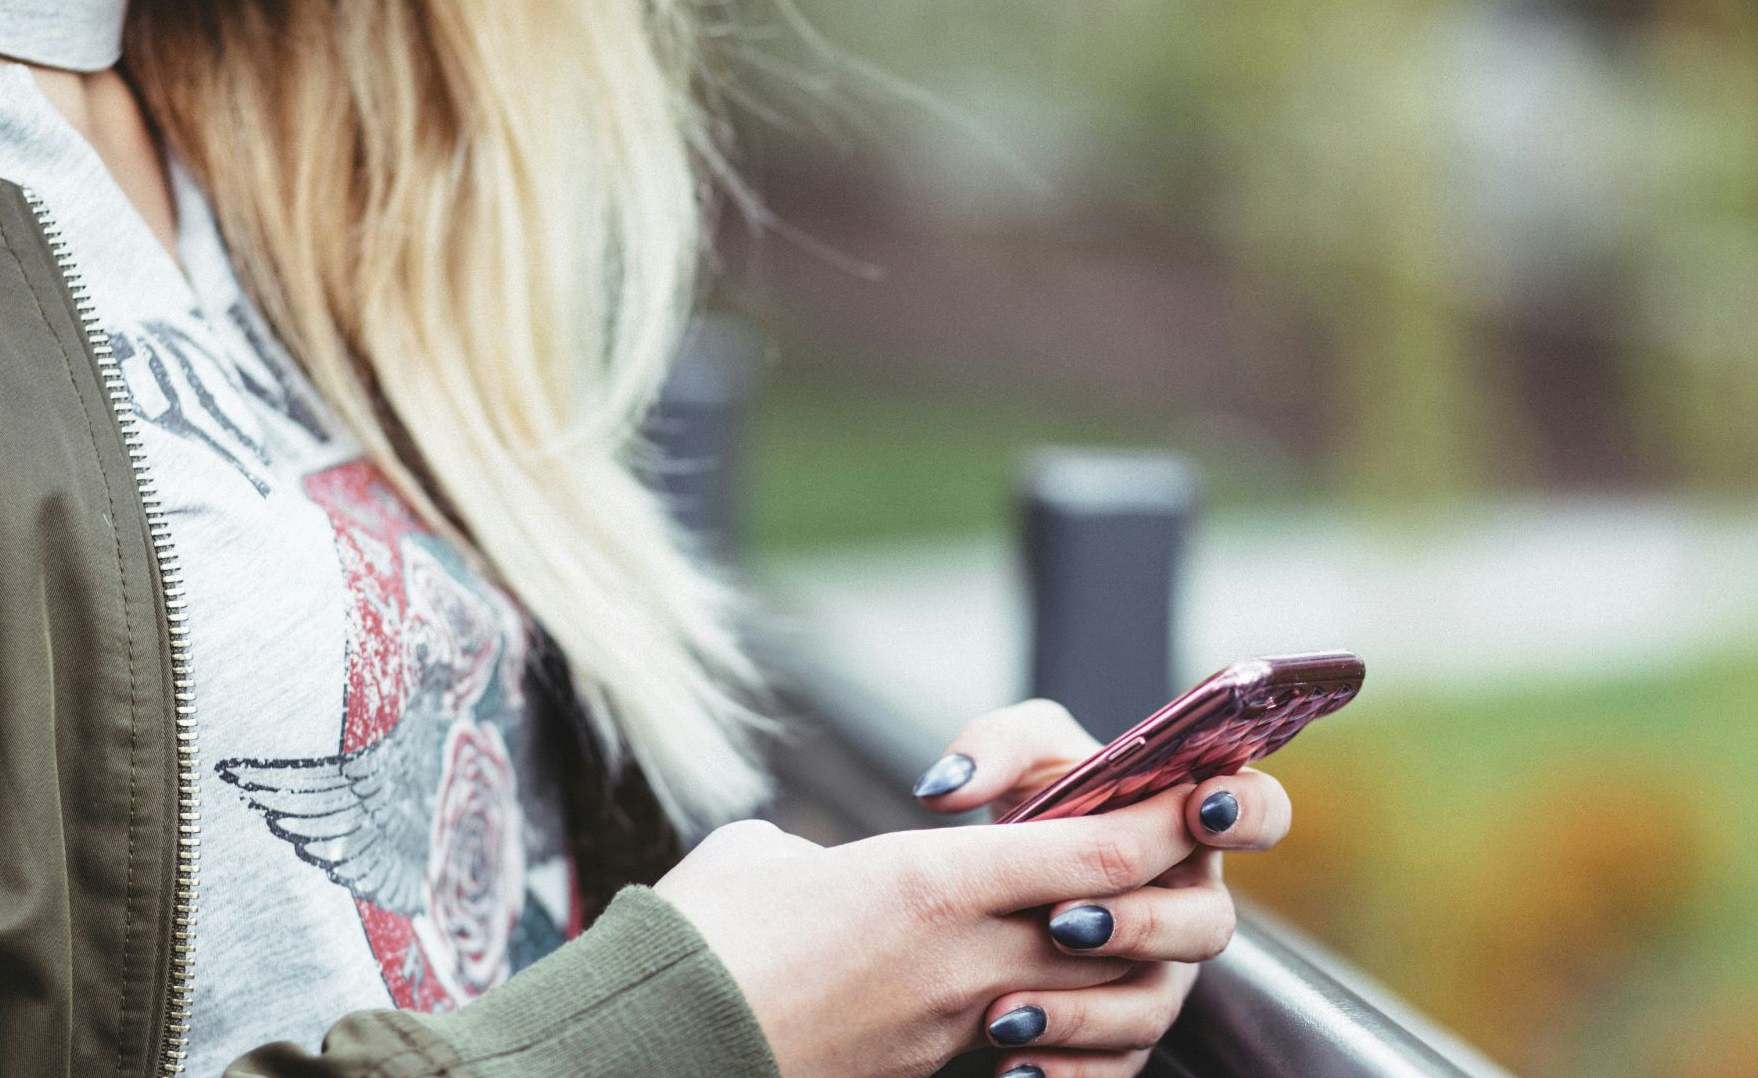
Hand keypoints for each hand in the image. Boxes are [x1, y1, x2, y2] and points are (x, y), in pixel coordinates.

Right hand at [654, 784, 1206, 1077]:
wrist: (655, 1052)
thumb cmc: (699, 938)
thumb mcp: (760, 856)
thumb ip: (817, 852)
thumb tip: (817, 871)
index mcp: (930, 882)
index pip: (1093, 852)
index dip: (1157, 823)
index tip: (1192, 797)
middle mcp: (962, 958)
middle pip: (1113, 927)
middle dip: (1154, 894)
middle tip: (1158, 860)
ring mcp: (950, 1026)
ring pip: (1084, 997)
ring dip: (1112, 967)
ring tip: (1098, 933)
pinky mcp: (924, 1072)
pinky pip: (1025, 1050)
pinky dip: (1052, 1029)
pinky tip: (1030, 1013)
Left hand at [913, 700, 1293, 1076]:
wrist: (992, 881)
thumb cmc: (1032, 799)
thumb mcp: (1016, 753)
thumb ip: (993, 748)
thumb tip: (949, 787)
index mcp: (1187, 822)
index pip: (1258, 812)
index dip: (1246, 812)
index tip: (1201, 809)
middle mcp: (1187, 901)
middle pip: (1208, 924)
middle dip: (1141, 923)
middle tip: (1064, 921)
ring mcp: (1162, 971)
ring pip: (1155, 1005)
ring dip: (1086, 1009)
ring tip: (1009, 1010)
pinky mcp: (1124, 1029)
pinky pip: (1116, 1062)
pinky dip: (1066, 1070)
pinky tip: (1013, 1066)